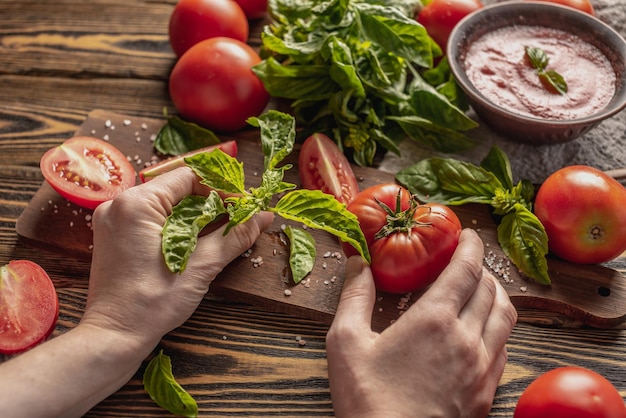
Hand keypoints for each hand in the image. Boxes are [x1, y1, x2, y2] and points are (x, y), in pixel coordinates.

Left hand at [81, 167, 273, 351]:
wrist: (113, 337)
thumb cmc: (152, 303)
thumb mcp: (201, 267)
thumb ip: (234, 236)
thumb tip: (264, 217)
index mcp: (136, 203)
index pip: (188, 177)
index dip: (221, 188)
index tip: (244, 204)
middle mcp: (119, 204)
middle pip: (176, 189)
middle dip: (211, 202)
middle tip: (239, 217)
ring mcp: (113, 220)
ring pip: (165, 204)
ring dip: (195, 214)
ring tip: (222, 230)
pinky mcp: (114, 237)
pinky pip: (151, 219)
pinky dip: (177, 225)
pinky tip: (197, 240)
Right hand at [326, 228, 516, 417]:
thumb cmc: (367, 399)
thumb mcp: (346, 342)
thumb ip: (354, 296)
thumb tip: (358, 263)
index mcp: (434, 320)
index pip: (466, 270)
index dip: (471, 246)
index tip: (468, 235)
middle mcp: (466, 339)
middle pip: (491, 289)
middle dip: (482, 267)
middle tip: (468, 260)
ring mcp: (482, 368)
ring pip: (506, 318)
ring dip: (496, 295)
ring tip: (481, 289)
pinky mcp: (486, 393)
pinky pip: (504, 348)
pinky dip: (499, 327)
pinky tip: (481, 330)